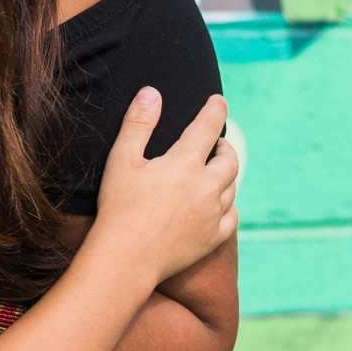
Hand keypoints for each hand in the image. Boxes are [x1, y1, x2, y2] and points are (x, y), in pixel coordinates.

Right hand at [91, 89, 238, 286]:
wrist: (126, 258)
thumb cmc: (119, 207)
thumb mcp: (121, 160)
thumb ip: (138, 124)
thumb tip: (152, 92)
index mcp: (185, 163)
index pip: (208, 126)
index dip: (215, 110)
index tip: (219, 101)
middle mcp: (207, 187)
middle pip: (230, 159)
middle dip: (225, 146)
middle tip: (218, 143)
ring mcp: (213, 214)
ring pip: (232, 186)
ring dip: (227, 174)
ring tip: (216, 171)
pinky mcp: (213, 238)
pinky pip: (232, 216)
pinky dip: (229, 205)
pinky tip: (221, 204)